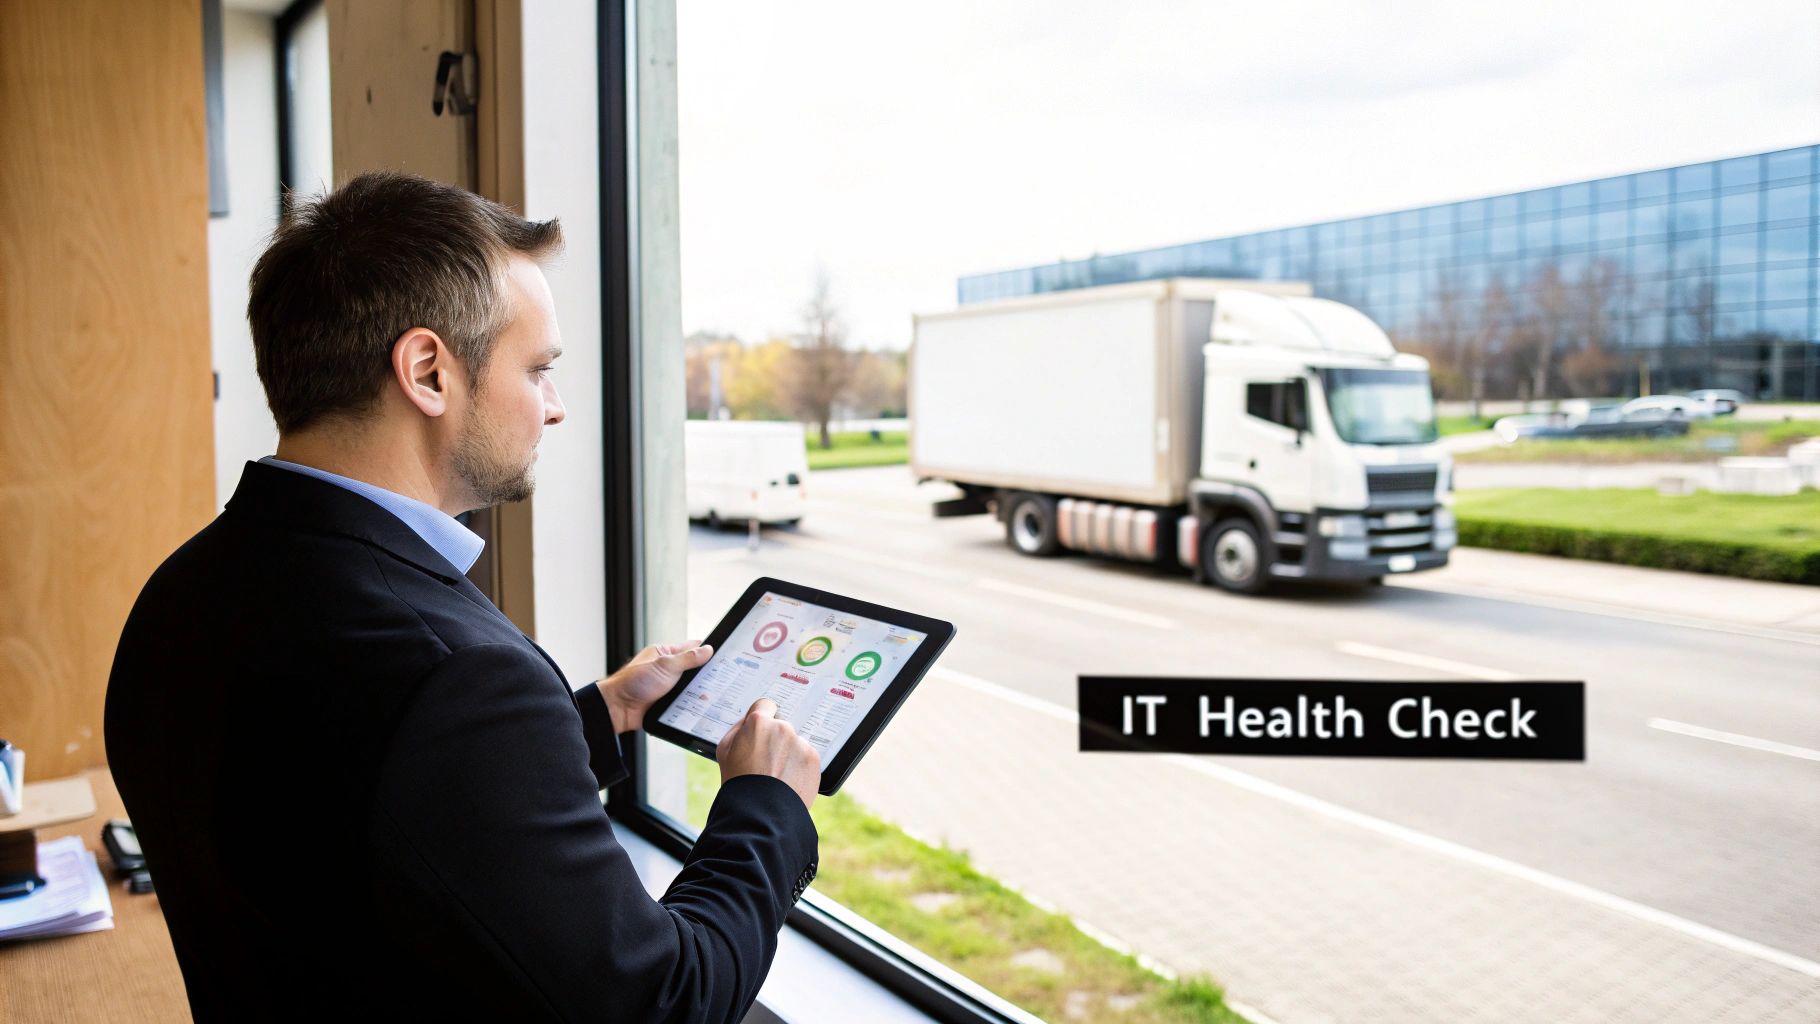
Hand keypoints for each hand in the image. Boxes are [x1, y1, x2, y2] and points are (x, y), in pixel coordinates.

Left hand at [597, 640, 712, 733]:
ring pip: (691, 688)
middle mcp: (667, 670)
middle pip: (694, 670)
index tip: (724, 655)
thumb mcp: (665, 666)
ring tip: (715, 694)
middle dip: (706, 675)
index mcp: (665, 654)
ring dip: (699, 692)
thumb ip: (688, 658)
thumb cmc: (633, 682)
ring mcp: (668, 687)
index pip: (691, 648)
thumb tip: (708, 649)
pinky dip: (693, 705)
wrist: (618, 709)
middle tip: (722, 678)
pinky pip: (686, 703)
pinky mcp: (668, 703)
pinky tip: (702, 707)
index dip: (707, 650)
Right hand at [717, 698, 820, 811]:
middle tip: (766, 761)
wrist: (760, 812)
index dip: (762, 717)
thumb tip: (748, 721)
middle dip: (775, 739)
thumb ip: (738, 729)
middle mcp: (782, 728)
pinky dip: (800, 767)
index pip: (765, 705)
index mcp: (758, 722)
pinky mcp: (813, 759)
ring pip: (795, 743)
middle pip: (781, 726)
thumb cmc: (738, 782)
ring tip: (777, 775)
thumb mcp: (725, 751)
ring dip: (789, 754)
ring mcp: (800, 743)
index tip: (762, 728)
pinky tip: (788, 780)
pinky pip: (806, 757)